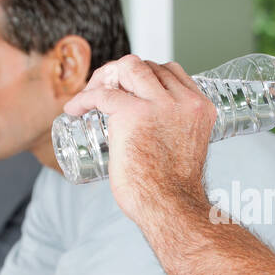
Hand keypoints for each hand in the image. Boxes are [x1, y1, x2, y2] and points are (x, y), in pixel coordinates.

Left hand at [62, 55, 214, 226]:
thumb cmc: (173, 192)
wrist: (171, 209)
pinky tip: (74, 110)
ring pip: (127, 67)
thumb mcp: (184, 149)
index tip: (126, 92)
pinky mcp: (133, 113)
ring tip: (89, 98)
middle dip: (120, 74)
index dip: (144, 76)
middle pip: (146, 65)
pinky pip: (102, 94)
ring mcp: (159, 104)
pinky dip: (83, 98)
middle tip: (102, 95)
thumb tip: (149, 136)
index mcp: (200, 108)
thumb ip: (174, 134)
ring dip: (103, 78)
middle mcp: (184, 101)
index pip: (170, 72)